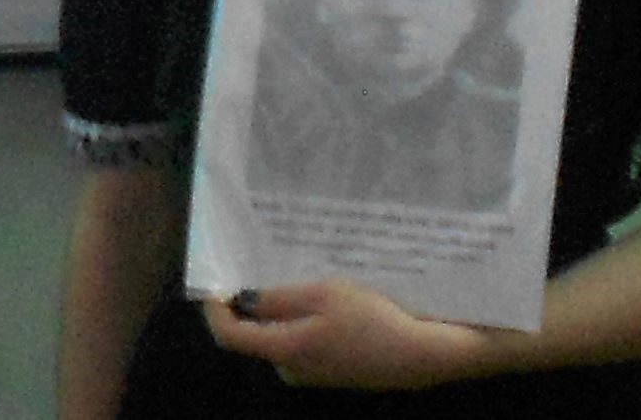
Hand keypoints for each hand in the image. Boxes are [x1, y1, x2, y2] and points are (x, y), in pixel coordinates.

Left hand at [202, 280, 503, 390]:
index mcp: (285, 350)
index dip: (215, 307)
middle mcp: (293, 369)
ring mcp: (315, 374)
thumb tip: (241, 300)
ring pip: (280, 335)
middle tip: (258, 265)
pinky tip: (321, 296)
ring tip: (293, 272)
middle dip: (252, 302)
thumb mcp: (322, 295)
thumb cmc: (373, 318)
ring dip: (281, 308)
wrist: (425, 353)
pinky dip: (302, 319)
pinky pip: (303, 341)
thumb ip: (276, 299)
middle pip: (255, 334)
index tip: (215, 279)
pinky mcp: (333, 371)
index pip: (230, 335)